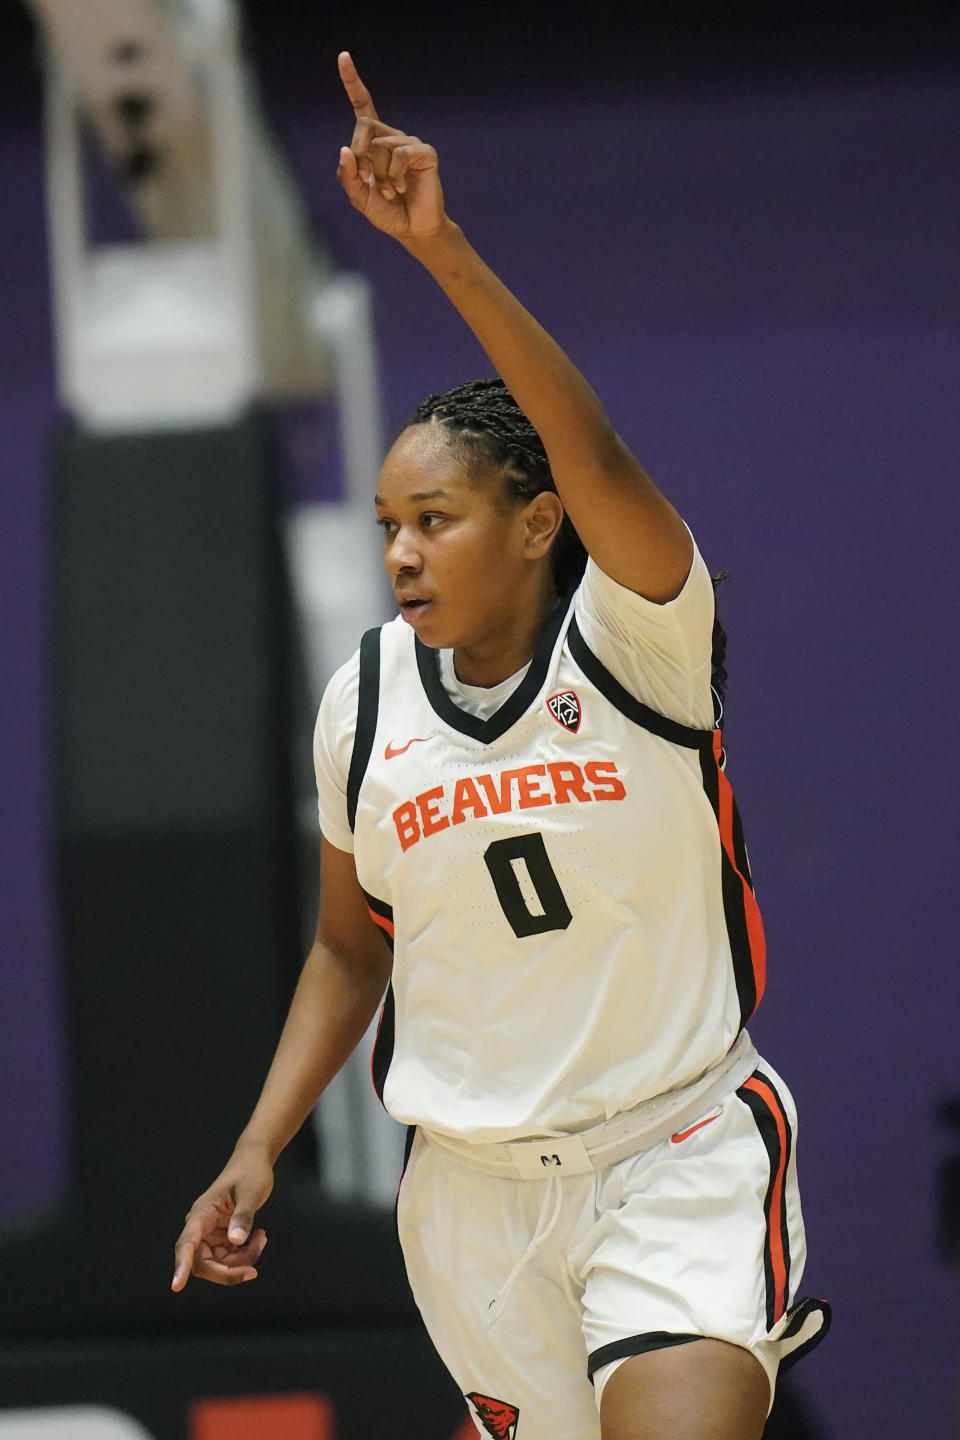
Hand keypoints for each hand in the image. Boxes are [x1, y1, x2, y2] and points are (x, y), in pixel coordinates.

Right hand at [171, 1149, 273, 1290]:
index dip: (181, 1266)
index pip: (187, 1244)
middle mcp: (201, 1227)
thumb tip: (235, 1241)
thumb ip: (243, 1216)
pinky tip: (259, 1237)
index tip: (176, 1286)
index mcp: (201, 1214)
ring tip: (261, 1238)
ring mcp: (211, 1234)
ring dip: (242, 1260)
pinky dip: (245, 1254)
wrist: (254, 1161)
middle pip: (203, 1263)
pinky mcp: (221, 1237)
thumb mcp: (251, 1192)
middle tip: (253, 1271)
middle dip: (228, 1271)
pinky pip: (229, 1258)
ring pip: (218, 1264)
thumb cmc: (250, 1172)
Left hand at [335, 51, 447, 241]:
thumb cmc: (387, 212)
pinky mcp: (424, 152)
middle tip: (368, 181)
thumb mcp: (358, 197)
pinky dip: (394, 175)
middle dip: (359, 154)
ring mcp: (409, 142)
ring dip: (378, 175)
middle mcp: (392, 137)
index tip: (344, 56)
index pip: (363, 106)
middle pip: (364, 124)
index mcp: (374, 143)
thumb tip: (345, 149)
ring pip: (380, 146)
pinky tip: (401, 188)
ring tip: (390, 192)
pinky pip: (400, 154)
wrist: (412, 228)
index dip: (352, 82)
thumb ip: (347, 175)